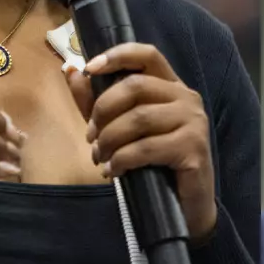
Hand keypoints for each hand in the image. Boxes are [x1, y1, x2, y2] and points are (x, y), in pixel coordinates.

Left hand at [66, 43, 215, 240]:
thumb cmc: (153, 164)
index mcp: (171, 86)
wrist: (185, 208)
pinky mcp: (193, 148)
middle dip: (103, 109)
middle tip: (90, 136)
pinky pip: (146, 147)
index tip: (90, 68)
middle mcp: (187, 97)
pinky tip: (113, 172)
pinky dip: (121, 159)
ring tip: (99, 158)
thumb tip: (70, 71)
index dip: (117, 56)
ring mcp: (193, 121)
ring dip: (109, 139)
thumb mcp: (120, 128)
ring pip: (138, 118)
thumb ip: (96, 101)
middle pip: (136, 85)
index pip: (147, 55)